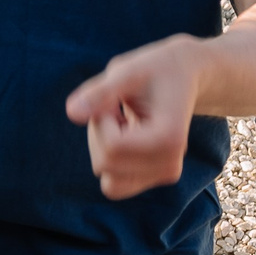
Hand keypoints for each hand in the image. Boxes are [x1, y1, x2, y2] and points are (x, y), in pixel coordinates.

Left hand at [66, 35, 205, 199]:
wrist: (183, 76)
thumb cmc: (152, 70)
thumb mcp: (126, 72)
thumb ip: (99, 92)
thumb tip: (72, 113)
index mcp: (168, 139)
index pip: (112, 146)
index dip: (101, 119)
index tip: (113, 99)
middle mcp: (170, 165)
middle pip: (105, 165)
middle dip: (100, 134)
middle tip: (117, 108)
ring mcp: (165, 175)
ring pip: (108, 182)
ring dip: (104, 149)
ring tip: (123, 123)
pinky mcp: (156, 178)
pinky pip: (115, 185)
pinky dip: (112, 160)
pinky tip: (127, 135)